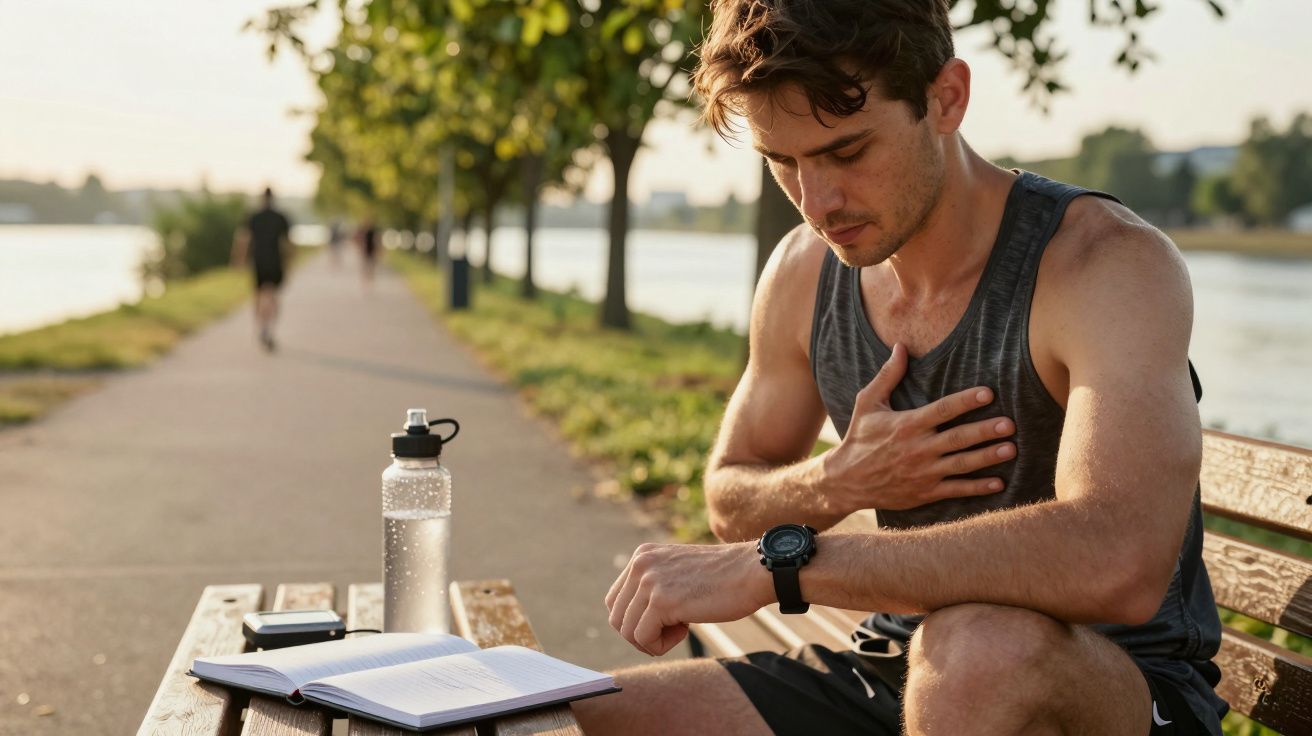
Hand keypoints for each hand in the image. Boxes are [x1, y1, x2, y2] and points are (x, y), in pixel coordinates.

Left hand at [605, 542, 770, 655]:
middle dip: (641, 634)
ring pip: (627, 631)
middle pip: (616, 617)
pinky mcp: (661, 600)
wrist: (752, 572)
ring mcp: (649, 581)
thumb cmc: (723, 578)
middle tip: (671, 631)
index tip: (663, 621)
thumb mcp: (677, 572)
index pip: (615, 600)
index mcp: (642, 555)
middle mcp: (640, 563)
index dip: (635, 620)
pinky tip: (685, 631)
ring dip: (652, 640)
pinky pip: (643, 638)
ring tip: (680, 629)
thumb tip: (629, 621)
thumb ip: (653, 585)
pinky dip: (661, 646)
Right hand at [824, 343, 1014, 511]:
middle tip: (1010, 424)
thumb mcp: (867, 403)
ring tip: (1011, 449)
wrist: (846, 481)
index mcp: (907, 424)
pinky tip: (998, 483)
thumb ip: (887, 376)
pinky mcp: (925, 492)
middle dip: (985, 431)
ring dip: (987, 457)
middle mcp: (918, 449)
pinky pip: (956, 489)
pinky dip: (977, 487)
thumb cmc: (860, 438)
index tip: (988, 393)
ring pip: (962, 464)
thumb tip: (900, 346)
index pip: (942, 410)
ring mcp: (923, 473)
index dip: (966, 401)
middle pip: (958, 438)